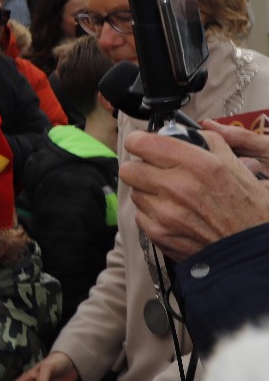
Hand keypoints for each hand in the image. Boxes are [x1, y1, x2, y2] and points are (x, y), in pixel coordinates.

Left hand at [123, 127, 268, 260]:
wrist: (251, 248)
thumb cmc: (246, 206)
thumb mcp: (233, 164)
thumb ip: (203, 141)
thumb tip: (174, 132)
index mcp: (198, 164)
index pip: (141, 143)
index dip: (139, 142)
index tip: (142, 144)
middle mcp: (178, 187)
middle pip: (128, 169)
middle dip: (140, 167)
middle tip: (155, 171)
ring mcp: (165, 213)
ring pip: (134, 192)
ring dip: (147, 191)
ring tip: (170, 196)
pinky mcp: (158, 234)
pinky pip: (140, 215)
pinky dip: (151, 213)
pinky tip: (172, 214)